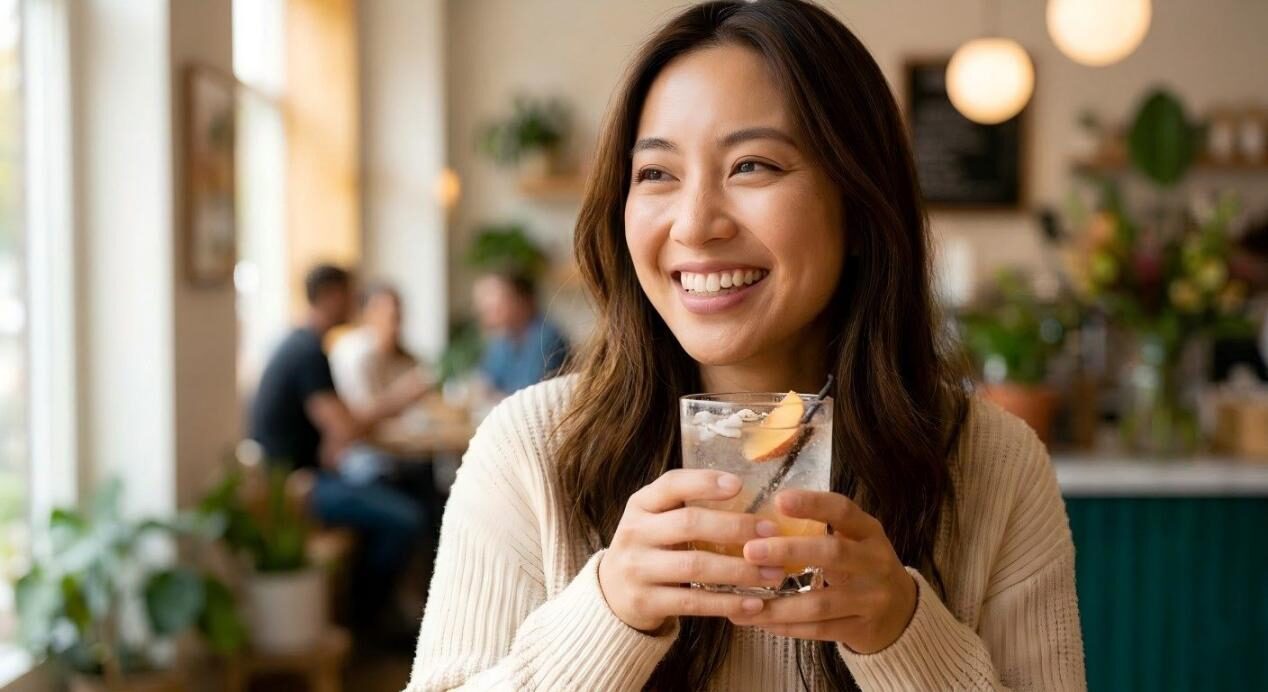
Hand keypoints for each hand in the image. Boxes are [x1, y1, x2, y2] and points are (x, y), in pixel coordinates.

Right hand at [597, 469, 784, 631]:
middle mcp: (635, 532)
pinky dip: (727, 602)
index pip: (671, 484)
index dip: (704, 483)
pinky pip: (692, 602)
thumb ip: (689, 508)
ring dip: (739, 569)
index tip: (739, 485)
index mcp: (641, 504)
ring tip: (772, 573)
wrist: (612, 592)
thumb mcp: (657, 520)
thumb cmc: (651, 548)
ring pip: (695, 565)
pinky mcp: (645, 601)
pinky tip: (754, 603)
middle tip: (771, 533)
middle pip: (689, 524)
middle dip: (735, 527)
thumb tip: (754, 501)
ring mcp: (637, 568)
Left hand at [728, 490, 917, 653]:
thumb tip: (757, 521)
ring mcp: (872, 599)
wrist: (902, 612)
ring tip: (746, 600)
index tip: (779, 500)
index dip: (812, 504)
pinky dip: (788, 626)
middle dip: (788, 552)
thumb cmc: (861, 566)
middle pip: (832, 554)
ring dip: (780, 603)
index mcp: (869, 531)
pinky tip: (762, 621)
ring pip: (821, 602)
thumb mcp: (853, 540)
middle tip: (749, 551)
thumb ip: (818, 530)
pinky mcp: (863, 629)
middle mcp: (875, 562)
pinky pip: (820, 630)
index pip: (843, 510)